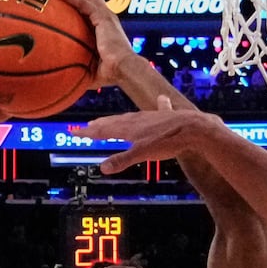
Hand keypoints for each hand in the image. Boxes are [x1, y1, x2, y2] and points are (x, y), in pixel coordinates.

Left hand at [47, 0, 133, 86]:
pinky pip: (81, 2)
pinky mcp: (102, 17)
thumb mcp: (93, 70)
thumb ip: (81, 69)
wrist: (124, 70)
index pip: (93, 8)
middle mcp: (107, 18)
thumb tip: (66, 80)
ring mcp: (106, 15)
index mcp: (107, 27)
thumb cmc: (112, 74)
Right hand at [82, 96, 218, 173]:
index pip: (103, 130)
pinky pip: (160, 109)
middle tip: (86, 127)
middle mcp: (136, 119)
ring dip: (118, 119)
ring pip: (130, 117)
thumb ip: (123, 160)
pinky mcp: (167, 116)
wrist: (192, 128)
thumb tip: (103, 168)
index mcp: (128, 128)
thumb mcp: (143, 154)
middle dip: (99, 126)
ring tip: (112, 120)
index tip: (74, 132)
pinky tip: (162, 99)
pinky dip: (159, 106)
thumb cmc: (167, 141)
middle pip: (113, 122)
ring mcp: (151, 117)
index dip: (87, 133)